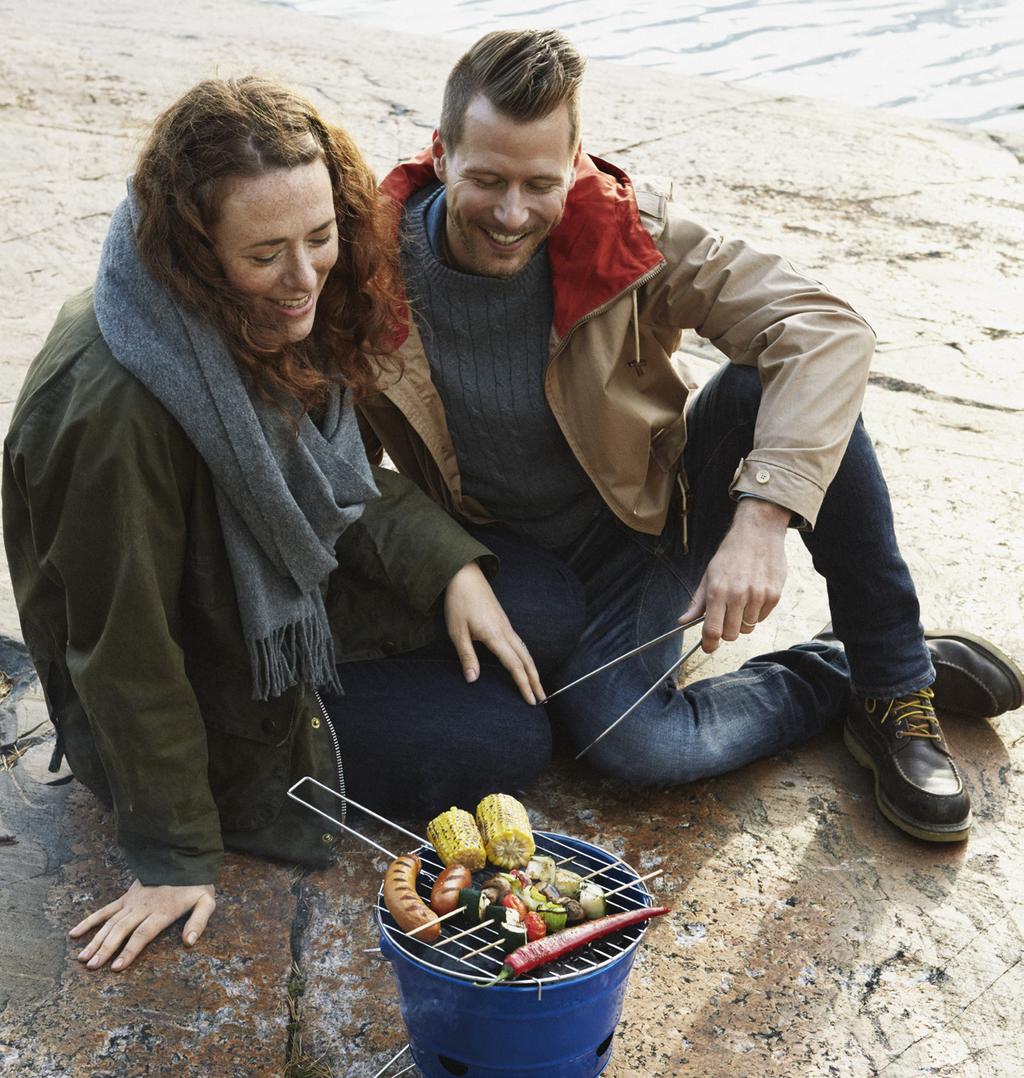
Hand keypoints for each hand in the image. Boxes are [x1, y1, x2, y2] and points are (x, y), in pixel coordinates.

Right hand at [69, 878, 215, 970]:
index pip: (142, 933)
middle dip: (105, 949)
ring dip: (95, 940)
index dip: (129, 950)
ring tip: (83, 958)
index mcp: (162, 911)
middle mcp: (143, 907)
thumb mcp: (206, 901)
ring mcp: (132, 901)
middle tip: (91, 967)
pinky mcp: (127, 897)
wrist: (184, 857)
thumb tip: (189, 943)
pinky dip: (89, 921)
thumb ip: (198, 922)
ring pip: (110, 923)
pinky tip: (74, 933)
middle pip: (121, 930)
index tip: (116, 967)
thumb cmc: (196, 884)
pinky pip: (105, 910)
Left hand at [444, 561, 544, 703]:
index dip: (523, 685)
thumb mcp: (457, 631)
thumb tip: (473, 680)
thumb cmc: (458, 602)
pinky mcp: (504, 622)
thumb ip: (466, 656)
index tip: (531, 701)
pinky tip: (526, 664)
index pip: (515, 665)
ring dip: (533, 670)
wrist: (465, 575)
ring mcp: (507, 626)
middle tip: (544, 700)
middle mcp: (506, 631)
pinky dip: (527, 658)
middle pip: (527, 660)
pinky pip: (521, 644)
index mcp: (495, 636)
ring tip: (538, 686)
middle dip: (536, 681)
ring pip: (526, 652)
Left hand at [680, 498, 788, 652]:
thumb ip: (697, 602)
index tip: (708, 647)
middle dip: (726, 631)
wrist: (758, 534)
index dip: (709, 644)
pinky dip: (756, 613)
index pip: (712, 630)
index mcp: (717, 592)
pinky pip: (762, 618)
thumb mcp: (708, 576)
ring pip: (748, 628)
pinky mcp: (774, 596)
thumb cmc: (730, 555)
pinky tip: (754, 595)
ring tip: (741, 600)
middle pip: (731, 635)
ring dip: (742, 621)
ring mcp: (758, 597)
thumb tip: (683, 621)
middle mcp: (738, 596)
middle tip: (726, 617)